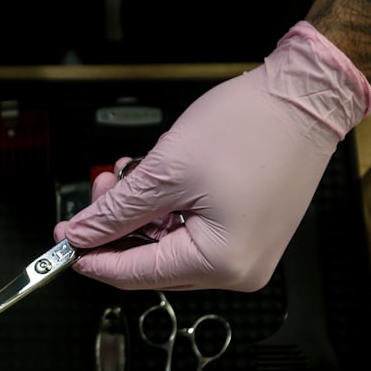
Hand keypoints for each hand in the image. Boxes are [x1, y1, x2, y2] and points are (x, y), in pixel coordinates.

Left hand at [53, 21, 370, 291]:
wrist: (306, 96)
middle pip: (153, 261)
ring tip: (132, 170)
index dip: (94, 257)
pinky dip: (170, 209)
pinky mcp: (252, 234)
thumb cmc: (251, 126)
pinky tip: (160, 178)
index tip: (63, 241)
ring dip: (144, 213)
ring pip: (172, 245)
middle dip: (120, 225)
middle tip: (101, 185)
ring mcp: (249, 254)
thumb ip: (117, 211)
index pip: (136, 274)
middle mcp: (239, 270)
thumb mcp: (166, 170)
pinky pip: (196, 232)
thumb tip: (81, 234)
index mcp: (221, 263)